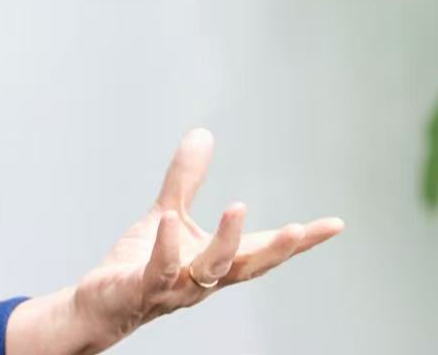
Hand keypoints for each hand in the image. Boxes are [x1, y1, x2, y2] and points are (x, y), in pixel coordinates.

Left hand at [70, 127, 344, 347]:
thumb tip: (203, 132)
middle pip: (249, 265)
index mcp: (217, 261)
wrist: (101, 304)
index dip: (302, 241)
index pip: (264, 250)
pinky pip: (160, 269)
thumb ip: (186, 179)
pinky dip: (168, 247)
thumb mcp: (170, 214)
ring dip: (226, 241)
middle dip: (278, 249)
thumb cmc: (140, 264)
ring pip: (211, 269)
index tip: (336, 224)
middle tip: (303, 229)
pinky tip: (169, 221)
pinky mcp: (145, 288)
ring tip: (238, 207)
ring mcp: (177, 286)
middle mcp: (205, 278)